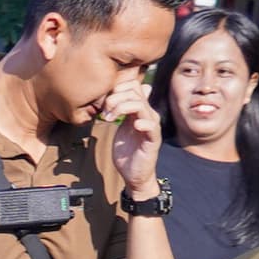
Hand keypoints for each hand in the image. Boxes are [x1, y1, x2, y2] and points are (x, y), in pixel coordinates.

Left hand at [105, 74, 163, 191]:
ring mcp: (151, 126)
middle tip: (104, 112)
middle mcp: (147, 114)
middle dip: (115, 98)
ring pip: (140, 105)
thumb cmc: (126, 149)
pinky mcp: (153, 139)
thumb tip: (118, 94)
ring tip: (110, 119)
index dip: (117, 89)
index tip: (104, 103)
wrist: (133, 173)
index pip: (133, 85)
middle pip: (135, 92)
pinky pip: (151, 125)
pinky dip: (142, 123)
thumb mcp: (120, 125)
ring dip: (121, 108)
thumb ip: (120, 110)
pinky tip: (133, 127)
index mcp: (139, 108)